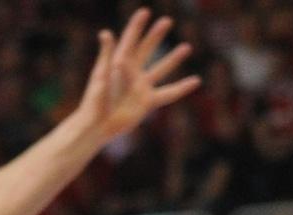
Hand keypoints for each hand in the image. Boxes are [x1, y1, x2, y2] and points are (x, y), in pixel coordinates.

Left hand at [76, 8, 199, 139]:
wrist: (99, 125)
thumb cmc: (95, 100)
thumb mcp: (101, 75)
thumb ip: (106, 55)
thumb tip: (106, 33)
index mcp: (119, 62)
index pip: (130, 39)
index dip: (137, 25)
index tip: (146, 12)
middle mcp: (132, 72)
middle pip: (147, 49)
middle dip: (156, 35)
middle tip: (167, 21)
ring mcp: (141, 86)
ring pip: (161, 69)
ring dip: (173, 58)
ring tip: (186, 47)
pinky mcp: (148, 102)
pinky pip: (169, 93)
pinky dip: (183, 88)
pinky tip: (196, 81)